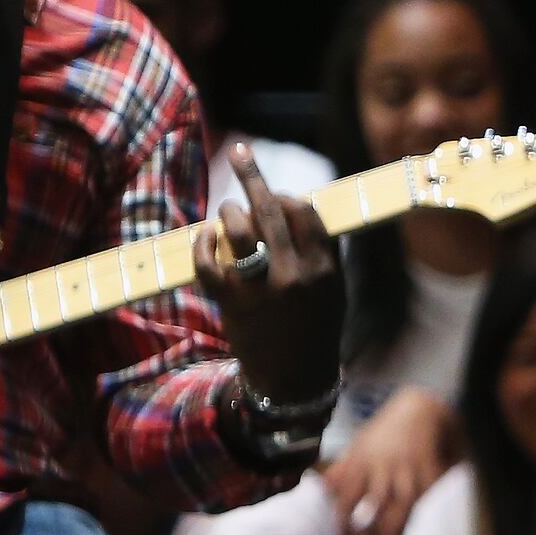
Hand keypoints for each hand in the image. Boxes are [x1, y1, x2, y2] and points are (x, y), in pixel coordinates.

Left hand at [197, 142, 346, 403]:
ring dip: (228, 212)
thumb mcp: (332, 292)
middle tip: (240, 152)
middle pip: (271, 210)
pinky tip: (205, 235)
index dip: (287, 195)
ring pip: (239, 230)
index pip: (305, 211)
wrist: (294, 382)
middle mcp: (295, 276)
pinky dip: (203, 244)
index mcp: (324, 269)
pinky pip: (209, 263)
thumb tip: (295, 208)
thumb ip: (319, 253)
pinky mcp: (231, 304)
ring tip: (226, 212)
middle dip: (253, 175)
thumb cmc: (314, 331)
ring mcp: (261, 290)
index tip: (276, 193)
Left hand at [323, 387, 456, 534]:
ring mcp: (408, 473)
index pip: (344, 505)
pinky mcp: (432, 474)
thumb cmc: (385, 431)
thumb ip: (339, 473)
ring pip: (399, 516)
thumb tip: (314, 492)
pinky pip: (428, 504)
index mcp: (358, 465)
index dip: (343, 533)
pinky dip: (424, 526)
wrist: (421, 406)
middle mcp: (381, 471)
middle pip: (373, 518)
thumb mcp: (356, 447)